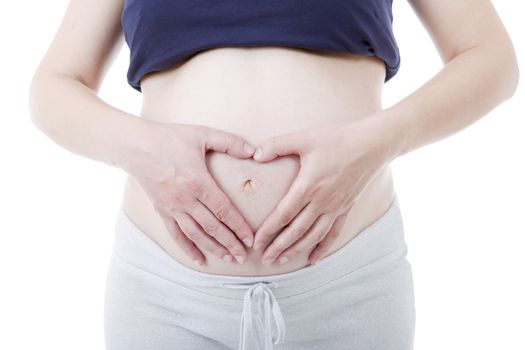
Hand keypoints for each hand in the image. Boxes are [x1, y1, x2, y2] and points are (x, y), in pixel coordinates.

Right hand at [120, 121, 255, 264]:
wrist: (136, 146)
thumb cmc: (170, 138)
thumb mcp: (202, 134)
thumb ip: (229, 142)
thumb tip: (254, 151)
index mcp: (198, 182)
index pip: (224, 211)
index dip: (238, 227)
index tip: (250, 239)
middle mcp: (185, 199)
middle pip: (212, 227)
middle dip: (230, 243)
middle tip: (243, 256)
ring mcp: (172, 207)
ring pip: (196, 234)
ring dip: (213, 248)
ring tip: (228, 258)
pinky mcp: (162, 211)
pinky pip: (176, 234)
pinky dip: (188, 249)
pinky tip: (199, 259)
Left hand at [251, 114, 396, 264]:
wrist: (372, 144)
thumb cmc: (337, 139)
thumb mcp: (304, 138)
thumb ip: (277, 145)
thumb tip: (255, 155)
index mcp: (308, 186)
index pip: (283, 215)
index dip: (268, 231)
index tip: (256, 242)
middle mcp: (321, 202)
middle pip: (296, 231)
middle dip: (278, 247)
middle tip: (264, 259)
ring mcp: (335, 207)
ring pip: (313, 236)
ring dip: (296, 250)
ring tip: (282, 261)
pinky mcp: (346, 208)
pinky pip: (333, 233)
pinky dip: (322, 248)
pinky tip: (314, 259)